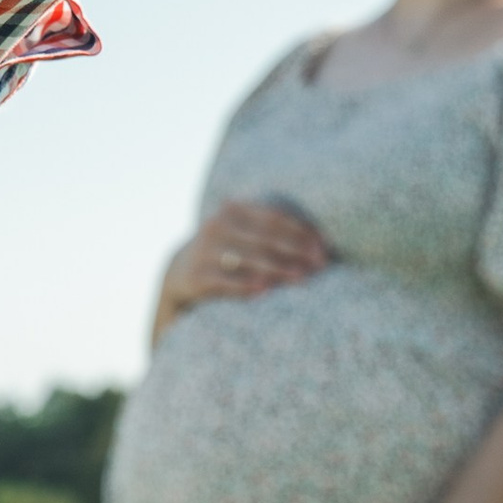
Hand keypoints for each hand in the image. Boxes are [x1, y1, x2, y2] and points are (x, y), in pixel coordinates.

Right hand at [155, 200, 330, 330]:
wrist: (178, 273)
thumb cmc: (227, 253)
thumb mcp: (242, 233)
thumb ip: (272, 232)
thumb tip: (321, 243)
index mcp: (233, 210)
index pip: (274, 218)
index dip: (301, 232)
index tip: (325, 247)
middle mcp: (217, 226)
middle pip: (264, 238)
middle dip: (296, 252)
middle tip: (320, 266)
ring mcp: (204, 251)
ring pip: (247, 259)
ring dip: (278, 269)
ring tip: (301, 279)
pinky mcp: (195, 277)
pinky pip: (225, 282)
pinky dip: (245, 286)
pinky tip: (265, 292)